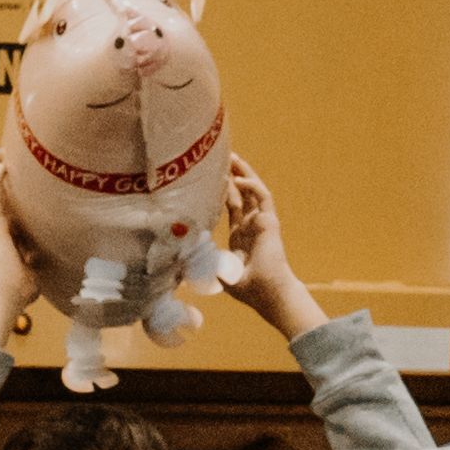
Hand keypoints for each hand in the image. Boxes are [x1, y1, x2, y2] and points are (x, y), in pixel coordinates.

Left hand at [217, 157, 319, 330]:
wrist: (267, 293)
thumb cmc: (247, 288)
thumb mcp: (217, 271)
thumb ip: (203, 261)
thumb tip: (180, 257)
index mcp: (241, 235)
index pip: (232, 206)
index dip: (223, 191)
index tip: (210, 178)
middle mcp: (252, 224)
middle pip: (243, 193)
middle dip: (232, 174)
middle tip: (220, 158)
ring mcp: (262, 221)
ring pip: (253, 189)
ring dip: (243, 172)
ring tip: (232, 157)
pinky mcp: (270, 220)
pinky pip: (262, 196)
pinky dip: (251, 185)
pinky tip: (237, 178)